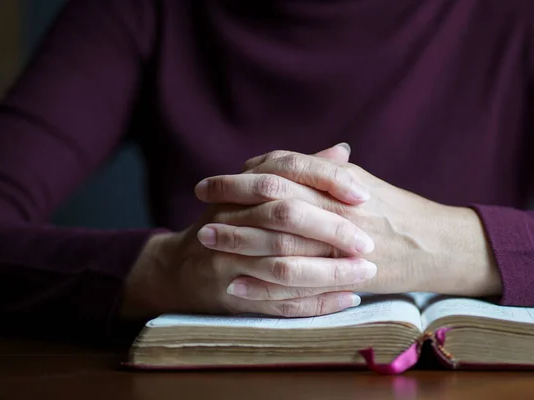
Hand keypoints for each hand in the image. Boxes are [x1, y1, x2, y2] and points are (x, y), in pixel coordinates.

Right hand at [119, 144, 376, 320]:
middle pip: (285, 216)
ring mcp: (228, 259)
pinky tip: (347, 299)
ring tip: (366, 274)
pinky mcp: (232, 293)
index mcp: (240, 188)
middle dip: (331, 229)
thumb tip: (342, 150)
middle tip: (368, 242)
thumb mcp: (253, 192)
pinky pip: (278, 301)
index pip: (285, 170)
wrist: (181, 268)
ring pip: (284, 265)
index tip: (363, 195)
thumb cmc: (227, 225)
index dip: (326, 179)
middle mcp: (229, 218)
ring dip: (329, 272)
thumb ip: (297, 172)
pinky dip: (315, 302)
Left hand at [195, 148, 501, 298]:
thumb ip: (316, 168)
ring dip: (239, 240)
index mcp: (338, 182)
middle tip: (200, 201)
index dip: (241, 175)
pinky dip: (262, 283)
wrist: (435, 246)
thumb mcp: (357, 180)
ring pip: (278, 242)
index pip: (281, 170)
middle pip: (273, 201)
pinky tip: (235, 281)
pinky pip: (295, 283)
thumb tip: (271, 161)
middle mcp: (336, 209)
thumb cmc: (393, 209)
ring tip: (206, 239)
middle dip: (231, 199)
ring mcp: (338, 245)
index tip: (212, 181)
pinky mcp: (341, 277)